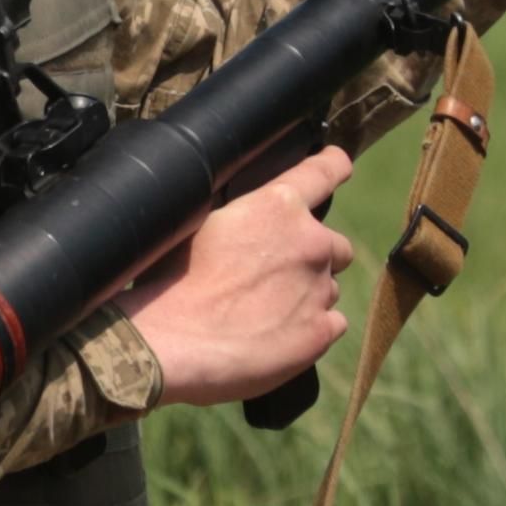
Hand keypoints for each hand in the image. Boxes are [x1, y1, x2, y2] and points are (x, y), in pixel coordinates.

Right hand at [114, 152, 355, 406]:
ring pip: (329, 288)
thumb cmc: (169, 281)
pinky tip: (277, 337)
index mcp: (278, 206)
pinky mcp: (320, 332)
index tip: (339, 164)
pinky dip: (312, 329)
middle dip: (313, 256)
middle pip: (335, 245)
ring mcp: (319, 289)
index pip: (324, 172)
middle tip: (274, 276)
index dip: (334, 165)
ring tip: (264, 314)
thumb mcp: (199, 224)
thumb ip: (241, 215)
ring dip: (307, 295)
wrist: (166, 342)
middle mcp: (310, 242)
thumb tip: (247, 220)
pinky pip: (332, 324)